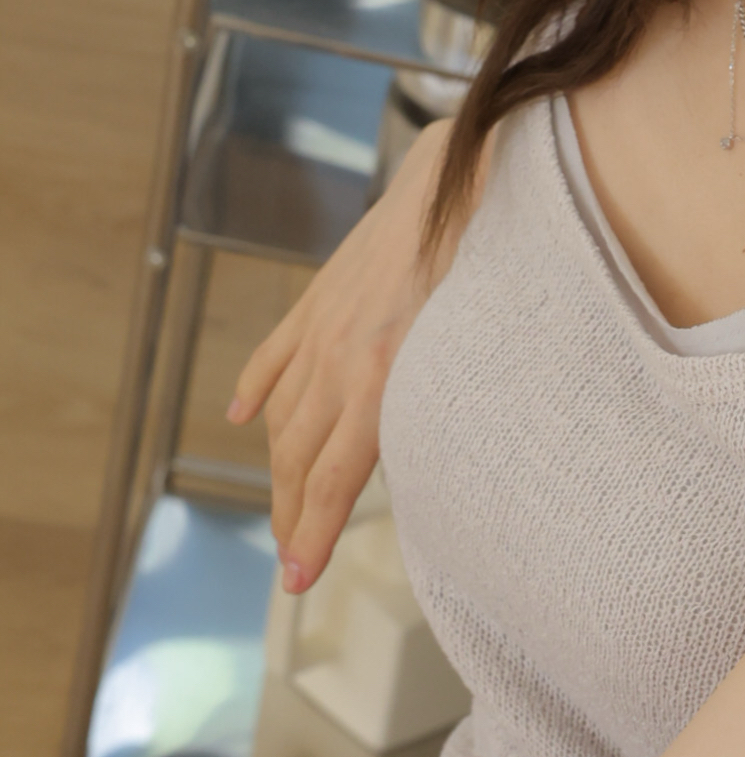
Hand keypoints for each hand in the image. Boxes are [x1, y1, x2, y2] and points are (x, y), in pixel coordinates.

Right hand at [228, 118, 469, 590]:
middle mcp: (340, 360)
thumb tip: (457, 453)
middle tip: (291, 562)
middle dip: (292, 516)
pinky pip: (277, 353)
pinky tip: (243, 417)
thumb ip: (455, 398)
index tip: (297, 579)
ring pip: (284, 415)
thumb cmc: (488, 259)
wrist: (457, 177)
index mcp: (381, 377)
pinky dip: (256, 388)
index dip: (312, 533)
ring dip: (278, 468)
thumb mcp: (484, 342)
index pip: (334, 476)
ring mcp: (323, 326)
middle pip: (299, 458)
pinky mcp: (321, 296)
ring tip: (281, 508)